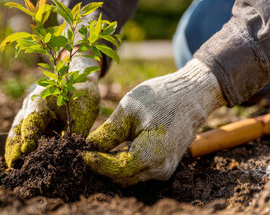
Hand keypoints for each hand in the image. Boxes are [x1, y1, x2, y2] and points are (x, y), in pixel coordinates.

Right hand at [5, 57, 100, 167]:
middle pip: (18, 128)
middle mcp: (30, 106)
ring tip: (14, 167)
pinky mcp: (32, 120)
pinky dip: (22, 146)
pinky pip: (24, 133)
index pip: (32, 122)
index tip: (27, 150)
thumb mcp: (84, 114)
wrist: (81, 79)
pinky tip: (22, 161)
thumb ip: (76, 134)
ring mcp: (29, 112)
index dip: (29, 137)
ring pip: (17, 132)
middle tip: (13, 166)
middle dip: (14, 147)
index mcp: (42, 100)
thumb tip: (73, 156)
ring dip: (15, 149)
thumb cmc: (82, 95)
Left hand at [83, 59, 226, 185]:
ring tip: (93, 150)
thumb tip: (88, 146)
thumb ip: (108, 133)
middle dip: (100, 165)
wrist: (193, 95)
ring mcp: (164, 170)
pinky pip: (137, 170)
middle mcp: (160, 169)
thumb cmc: (161, 98)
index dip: (96, 162)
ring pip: (128, 175)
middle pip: (121, 176)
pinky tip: (110, 150)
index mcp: (152, 155)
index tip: (79, 153)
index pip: (116, 169)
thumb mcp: (128, 110)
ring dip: (110, 166)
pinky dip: (122, 164)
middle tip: (82, 151)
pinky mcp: (163, 165)